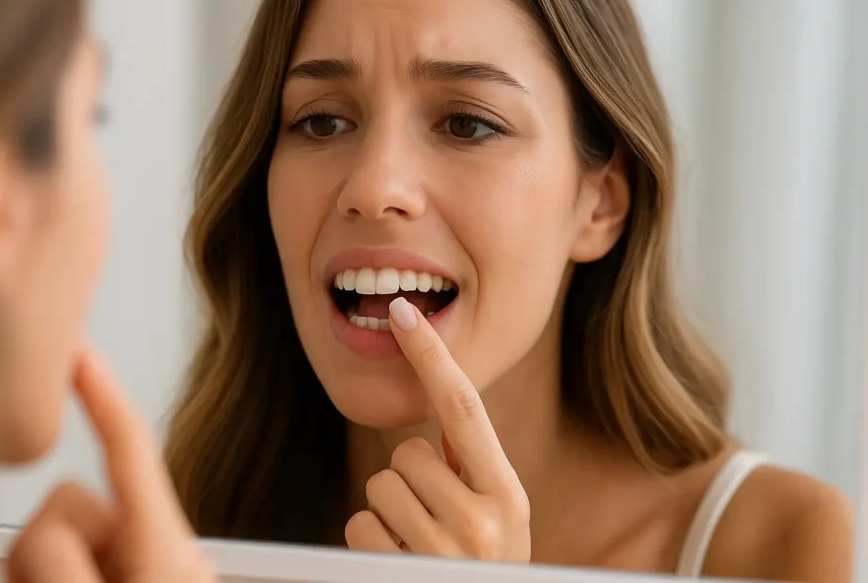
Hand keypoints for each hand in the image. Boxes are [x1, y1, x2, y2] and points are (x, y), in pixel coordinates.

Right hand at [7, 351, 217, 582]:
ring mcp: (126, 575)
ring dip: (34, 573)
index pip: (130, 451)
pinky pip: (40, 566)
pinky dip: (35, 578)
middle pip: (65, 500)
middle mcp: (153, 557)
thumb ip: (55, 557)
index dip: (102, 395)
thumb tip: (36, 531)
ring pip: (42, 536)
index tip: (79, 352)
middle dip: (45, 552)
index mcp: (170, 554)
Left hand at [344, 298, 530, 562]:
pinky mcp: (403, 574)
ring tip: (420, 547)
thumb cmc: (482, 568)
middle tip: (433, 522)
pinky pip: (360, 526)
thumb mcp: (496, 520)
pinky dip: (370, 544)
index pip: (463, 407)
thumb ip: (471, 468)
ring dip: (389, 516)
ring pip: (379, 489)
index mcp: (508, 495)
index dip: (431, 354)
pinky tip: (399, 566)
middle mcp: (484, 522)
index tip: (402, 311)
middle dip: (410, 483)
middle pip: (406, 455)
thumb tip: (442, 408)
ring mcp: (445, 552)